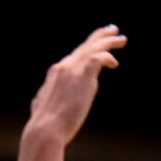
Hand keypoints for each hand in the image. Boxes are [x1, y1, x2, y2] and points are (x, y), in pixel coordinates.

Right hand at [27, 25, 126, 144]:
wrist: (45, 130)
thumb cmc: (43, 127)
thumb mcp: (40, 108)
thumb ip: (42, 100)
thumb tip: (39, 101)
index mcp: (55, 74)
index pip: (74, 57)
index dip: (86, 52)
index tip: (96, 52)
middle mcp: (64, 67)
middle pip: (84, 47)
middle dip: (99, 37)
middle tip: (113, 30)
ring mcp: (73, 70)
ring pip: (94, 47)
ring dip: (109, 41)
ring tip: (122, 40)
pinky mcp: (83, 76)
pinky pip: (99, 57)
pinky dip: (108, 57)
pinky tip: (114, 63)